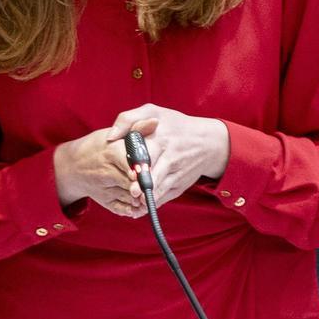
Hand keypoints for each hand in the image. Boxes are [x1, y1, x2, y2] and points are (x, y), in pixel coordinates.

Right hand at [54, 127, 146, 218]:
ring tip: (152, 195)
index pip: (130, 162)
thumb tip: (156, 121)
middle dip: (145, 186)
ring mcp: (105, 189)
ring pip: (129, 196)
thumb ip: (138, 128)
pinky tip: (141, 206)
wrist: (73, 166)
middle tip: (155, 186)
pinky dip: (133, 210)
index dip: (142, 169)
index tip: (149, 172)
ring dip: (142, 198)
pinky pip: (122, 208)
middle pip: (132, 182)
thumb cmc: (99, 147)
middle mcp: (107, 172)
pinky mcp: (106, 201)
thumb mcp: (116, 134)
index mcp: (111, 152)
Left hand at [106, 103, 229, 208]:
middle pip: (153, 174)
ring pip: (159, 190)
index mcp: (160, 138)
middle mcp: (170, 157)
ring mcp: (175, 174)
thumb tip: (110, 137)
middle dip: (141, 184)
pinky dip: (152, 204)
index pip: (144, 152)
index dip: (135, 163)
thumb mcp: (153, 111)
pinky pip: (163, 198)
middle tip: (131, 190)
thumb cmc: (174, 125)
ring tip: (134, 202)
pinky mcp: (179, 187)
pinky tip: (140, 206)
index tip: (128, 170)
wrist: (208, 142)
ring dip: (145, 198)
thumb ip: (128, 119)